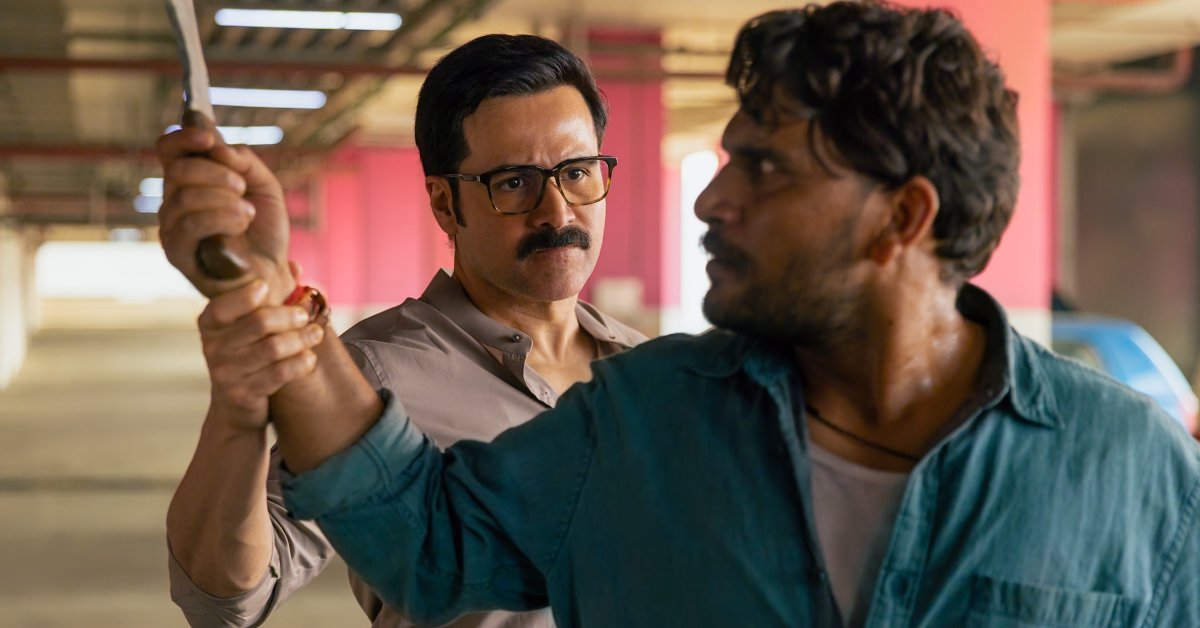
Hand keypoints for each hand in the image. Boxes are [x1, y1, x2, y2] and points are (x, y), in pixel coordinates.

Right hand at [156, 122, 291, 299]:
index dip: (184, 138)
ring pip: (185, 196)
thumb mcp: (265, 188)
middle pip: (178, 170)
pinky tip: (241, 225)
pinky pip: (190, 223)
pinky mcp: (176, 252)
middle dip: (217, 173)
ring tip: (248, 212)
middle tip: (242, 188)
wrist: (272, 274)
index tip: (208, 138)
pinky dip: (222, 218)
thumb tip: (217, 146)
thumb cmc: (264, 234)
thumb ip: (244, 161)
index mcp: (190, 183)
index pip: (169, 150)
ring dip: (225, 199)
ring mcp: (171, 227)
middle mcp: (173, 202)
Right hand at [199, 279, 324, 430]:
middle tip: (306, 314)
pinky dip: (299, 364)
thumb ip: (270, 297)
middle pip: (258, 323)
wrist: (237, 406)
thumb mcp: (248, 326)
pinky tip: (310, 358)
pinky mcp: (242, 394)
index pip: (224, 305)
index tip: (268, 287)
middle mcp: (212, 347)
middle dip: (289, 316)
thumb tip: (296, 267)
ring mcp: (225, 373)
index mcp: (210, 324)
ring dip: (301, 339)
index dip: (247, 295)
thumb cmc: (248, 355)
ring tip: (317, 334)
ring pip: (273, 348)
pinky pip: (279, 374)